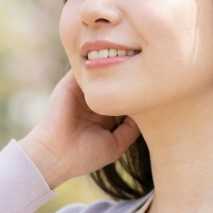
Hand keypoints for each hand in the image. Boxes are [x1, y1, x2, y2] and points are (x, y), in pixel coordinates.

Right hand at [18, 69, 140, 188]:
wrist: (54, 154)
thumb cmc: (84, 155)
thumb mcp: (115, 144)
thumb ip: (131, 130)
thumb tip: (148, 111)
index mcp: (104, 116)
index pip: (124, 98)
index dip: (139, 93)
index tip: (158, 87)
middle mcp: (94, 101)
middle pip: (116, 83)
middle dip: (130, 76)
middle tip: (152, 69)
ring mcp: (82, 91)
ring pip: (103, 73)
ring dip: (116, 65)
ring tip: (137, 58)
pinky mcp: (70, 83)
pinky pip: (86, 67)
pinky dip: (99, 62)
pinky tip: (117, 58)